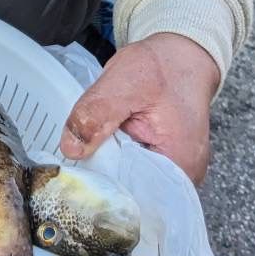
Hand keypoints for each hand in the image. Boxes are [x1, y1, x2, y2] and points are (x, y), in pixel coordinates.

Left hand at [58, 33, 220, 184]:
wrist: (181, 56)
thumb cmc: (162, 67)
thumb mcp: (124, 82)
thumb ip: (97, 114)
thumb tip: (71, 148)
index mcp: (181, 165)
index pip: (137, 199)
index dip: (104, 191)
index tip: (76, 179)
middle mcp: (184, 177)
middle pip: (134, 195)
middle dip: (103, 180)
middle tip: (78, 160)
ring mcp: (175, 172)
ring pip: (131, 183)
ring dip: (109, 168)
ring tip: (92, 149)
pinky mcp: (164, 163)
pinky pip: (134, 171)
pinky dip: (117, 160)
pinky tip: (105, 145)